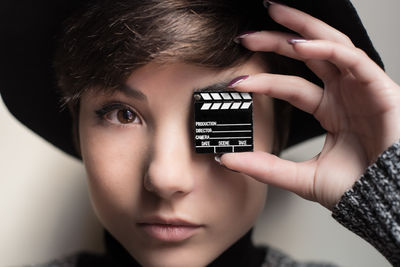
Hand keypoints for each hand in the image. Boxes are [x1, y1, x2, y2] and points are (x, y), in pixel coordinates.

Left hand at [220, 2, 399, 208]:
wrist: (387, 204)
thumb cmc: (357, 189)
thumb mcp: (303, 177)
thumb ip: (266, 167)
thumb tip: (228, 159)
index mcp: (330, 111)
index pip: (292, 86)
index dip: (264, 81)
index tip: (236, 82)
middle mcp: (344, 95)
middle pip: (308, 56)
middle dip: (277, 40)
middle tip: (246, 35)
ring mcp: (362, 88)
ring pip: (331, 45)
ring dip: (301, 29)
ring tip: (272, 15)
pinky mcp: (380, 88)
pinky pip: (352, 59)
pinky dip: (326, 49)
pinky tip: (299, 45)